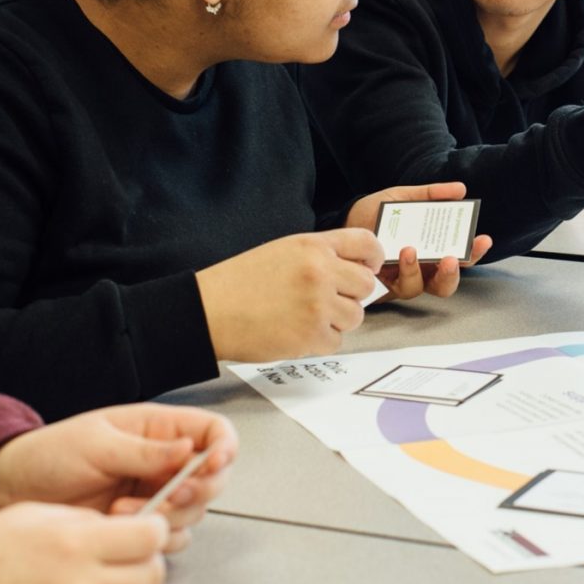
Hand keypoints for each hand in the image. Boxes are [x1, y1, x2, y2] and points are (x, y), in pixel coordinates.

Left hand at [0, 403, 236, 553]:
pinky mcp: (139, 523)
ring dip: (169, 517)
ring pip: (194, 510)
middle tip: (170, 496)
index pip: (213, 431)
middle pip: (214, 476)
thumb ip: (145, 450)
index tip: (213, 464)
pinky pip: (169, 536)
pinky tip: (119, 525)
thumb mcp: (98, 443)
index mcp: (160, 428)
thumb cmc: (51, 453)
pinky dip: (152, 538)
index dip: (224, 446)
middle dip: (198, 490)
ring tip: (124, 512)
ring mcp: (154, 493)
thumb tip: (190, 448)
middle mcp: (165, 461)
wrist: (12, 490)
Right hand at [0, 502, 167, 583]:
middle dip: (149, 560)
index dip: (155, 527)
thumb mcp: (43, 515)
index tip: (147, 523)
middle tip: (131, 553)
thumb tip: (125, 526)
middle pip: (152, 575)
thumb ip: (90, 521)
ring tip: (111, 576)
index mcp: (77, 544)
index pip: (150, 536)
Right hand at [196, 229, 381, 360]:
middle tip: (329, 300)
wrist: (210, 310)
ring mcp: (318, 303)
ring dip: (337, 320)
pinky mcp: (312, 334)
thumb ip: (321, 256)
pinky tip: (297, 332)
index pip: (367, 243)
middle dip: (352, 295)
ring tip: (306, 316)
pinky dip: (321, 341)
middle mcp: (321, 270)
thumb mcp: (283, 250)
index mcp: (313, 245)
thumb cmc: (241, 281)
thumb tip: (357, 271)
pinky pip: (336, 341)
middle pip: (366, 285)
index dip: (373, 258)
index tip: (369, 268)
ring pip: (355, 315)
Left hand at [345, 182, 492, 299]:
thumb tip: (461, 189)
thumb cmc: (375, 213)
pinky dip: (398, 271)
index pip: (460, 257)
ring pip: (419, 288)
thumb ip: (430, 195)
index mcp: (431, 249)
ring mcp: (399, 279)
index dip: (474, 252)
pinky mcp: (379, 285)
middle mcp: (420, 269)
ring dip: (418, 270)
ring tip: (411, 249)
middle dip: (452, 273)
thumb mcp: (403, 197)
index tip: (483, 238)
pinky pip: (392, 286)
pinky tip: (396, 254)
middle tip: (452, 258)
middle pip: (445, 283)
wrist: (342, 221)